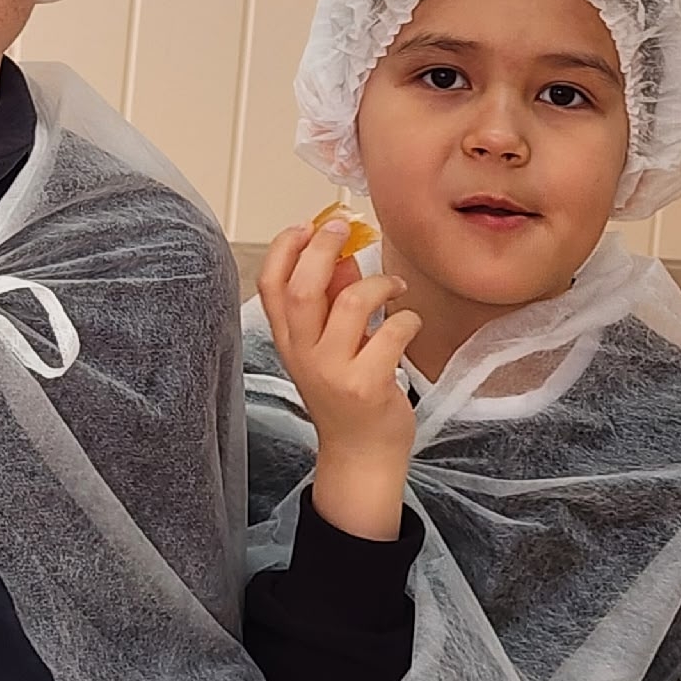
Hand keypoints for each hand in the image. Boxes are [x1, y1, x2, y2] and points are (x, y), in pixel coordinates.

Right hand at [256, 216, 423, 539]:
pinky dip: (408, 319)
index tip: (308, 225)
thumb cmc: (347, 395)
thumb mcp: (330, 345)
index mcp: (288, 340)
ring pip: (352, 303)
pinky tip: (410, 324)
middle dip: (325, 248)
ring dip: (381, 283)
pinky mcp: (366, 386)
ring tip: (396, 287)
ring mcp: (333, 371)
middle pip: (303, 287)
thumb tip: (344, 255)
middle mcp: (303, 353)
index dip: (285, 248)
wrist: (360, 455)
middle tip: (348, 229)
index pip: (270, 285)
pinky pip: (392, 333)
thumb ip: (332, 301)